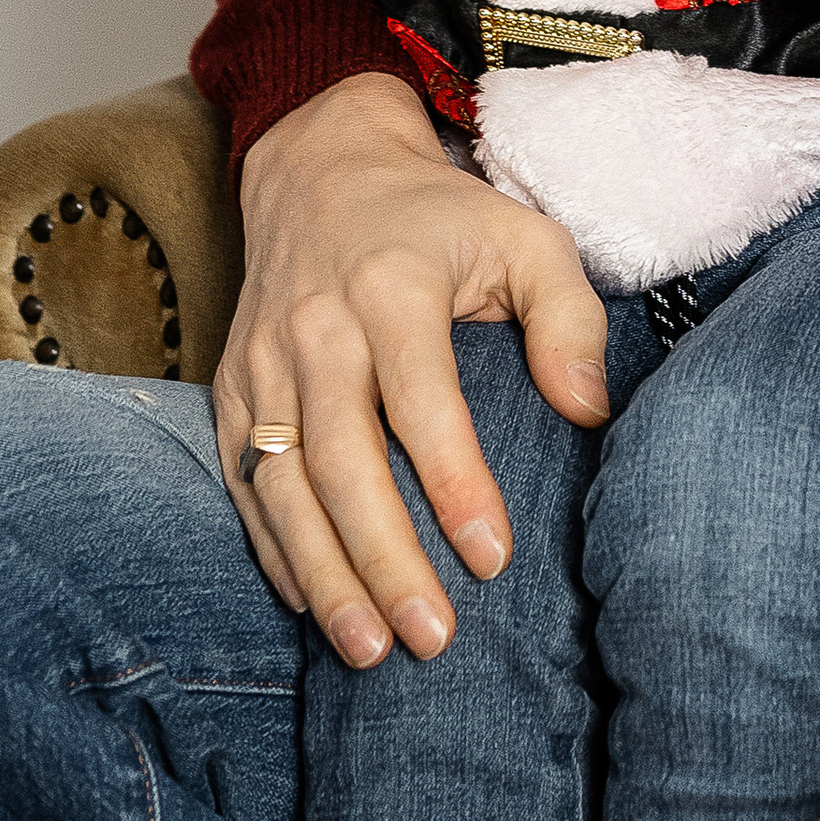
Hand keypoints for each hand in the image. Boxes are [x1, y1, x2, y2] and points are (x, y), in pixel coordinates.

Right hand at [219, 73, 608, 669]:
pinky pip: (244, 484)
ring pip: (282, 485)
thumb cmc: (442, 220)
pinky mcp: (231, 391)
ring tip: (371, 649)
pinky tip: (315, 606)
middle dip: (383, 557)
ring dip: (325, 574)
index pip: (420, 400)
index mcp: (391, 286)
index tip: (494, 559)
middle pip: (341, 460)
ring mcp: (263, 364)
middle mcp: (315, 327)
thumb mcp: (526, 237)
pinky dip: (275, 551)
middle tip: (433, 637)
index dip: (454, 483)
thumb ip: (568, 318)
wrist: (324, 171)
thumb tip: (588, 411)